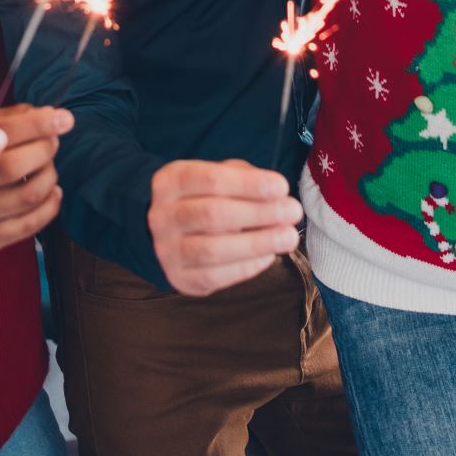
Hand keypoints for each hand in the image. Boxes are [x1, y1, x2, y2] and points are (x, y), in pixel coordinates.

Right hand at [0, 105, 70, 253]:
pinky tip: (53, 191)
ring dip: (49, 175)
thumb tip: (49, 114)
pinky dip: (50, 206)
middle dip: (45, 148)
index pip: (4, 134)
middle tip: (51, 142)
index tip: (64, 118)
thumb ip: (7, 119)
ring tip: (47, 165)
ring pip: (28, 195)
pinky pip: (29, 225)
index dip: (39, 124)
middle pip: (17, 165)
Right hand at [148, 159, 300, 296]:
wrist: (168, 233)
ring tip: (289, 237)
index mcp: (170, 181)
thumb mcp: (217, 176)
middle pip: (212, 214)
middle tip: (293, 212)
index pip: (211, 180)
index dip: (248, 184)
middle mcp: (162, 215)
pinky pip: (215, 276)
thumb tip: (278, 196)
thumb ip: (245, 179)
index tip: (282, 186)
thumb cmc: (204, 198)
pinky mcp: (179, 278)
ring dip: (257, 243)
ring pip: (213, 249)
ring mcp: (167, 250)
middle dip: (258, 213)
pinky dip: (247, 267)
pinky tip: (269, 256)